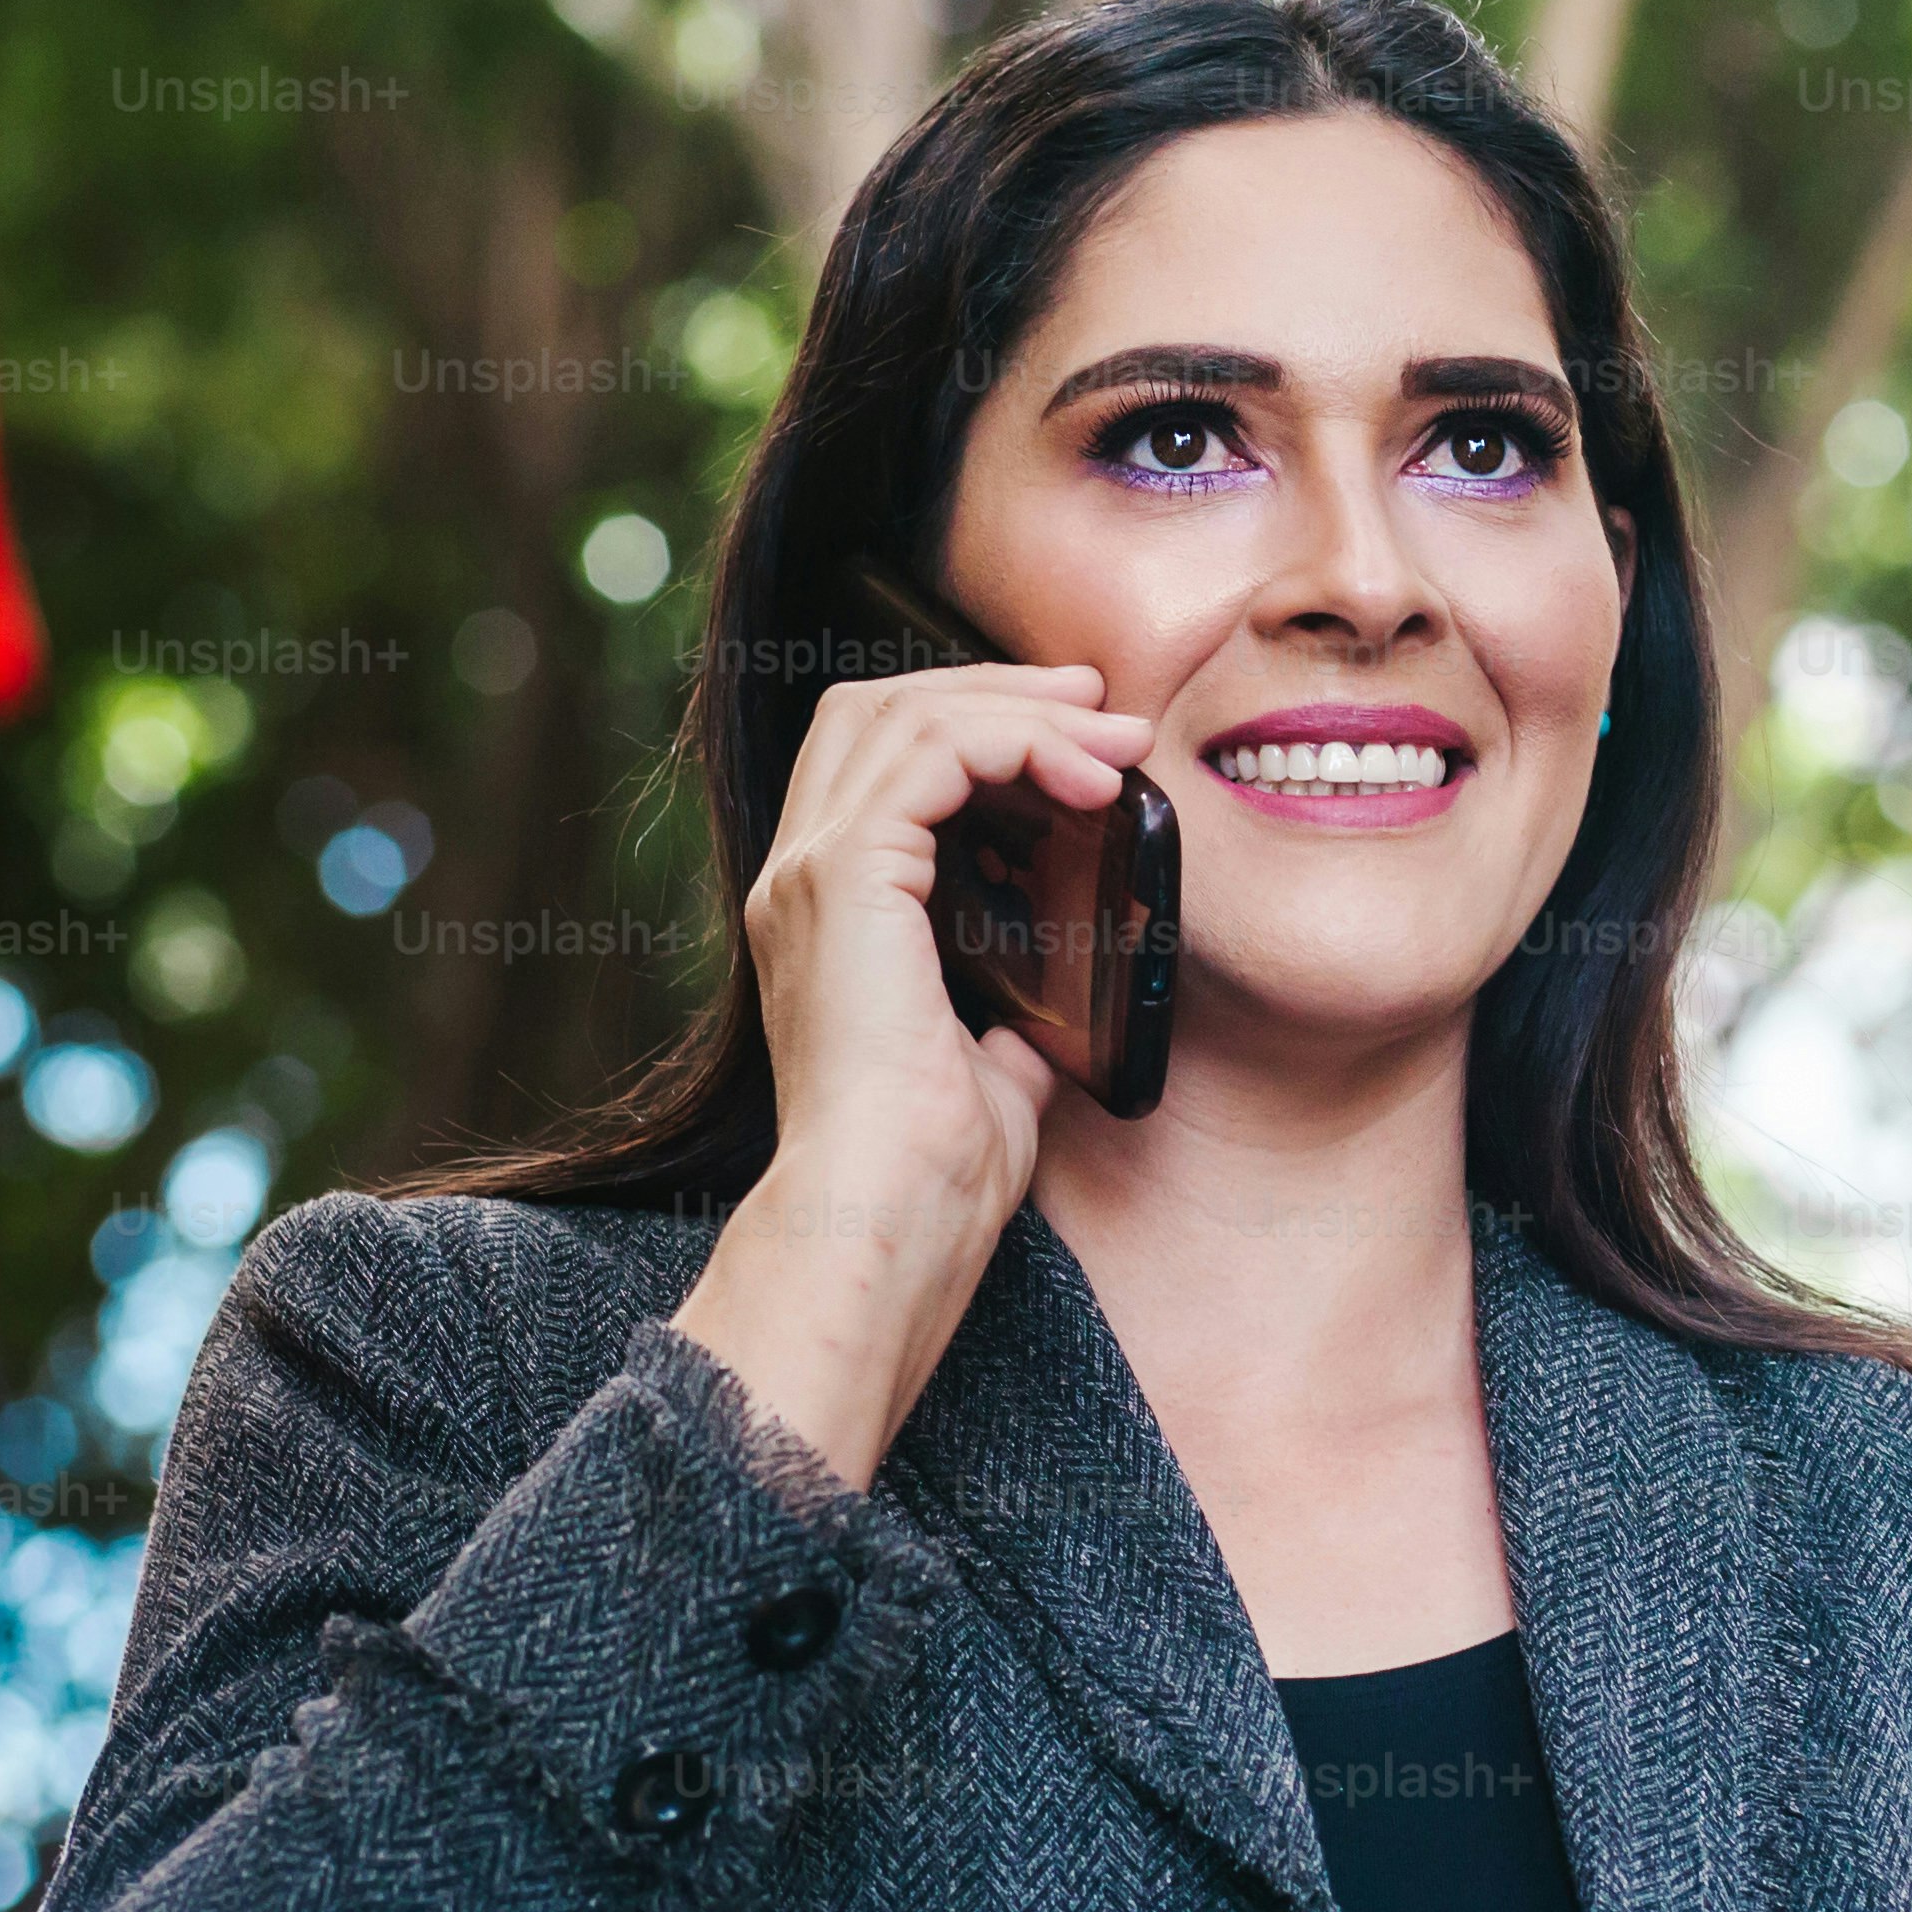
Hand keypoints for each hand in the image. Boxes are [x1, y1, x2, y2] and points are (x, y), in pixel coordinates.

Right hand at [671, 658, 1157, 1482]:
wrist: (886, 1223)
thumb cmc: (931, 1181)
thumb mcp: (986, 1079)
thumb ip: (999, 1035)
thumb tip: (1041, 1027)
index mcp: (823, 916)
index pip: (878, 762)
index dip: (978, 725)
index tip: (1082, 740)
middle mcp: (798, 880)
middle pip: (880, 709)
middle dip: (998, 689)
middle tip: (1101, 705)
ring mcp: (811, 873)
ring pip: (906, 712)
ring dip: (1023, 708)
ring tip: (1113, 737)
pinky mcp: (846, 878)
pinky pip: (933, 752)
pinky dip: (1017, 742)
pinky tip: (1087, 778)